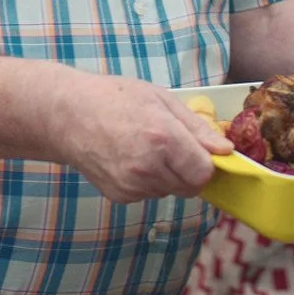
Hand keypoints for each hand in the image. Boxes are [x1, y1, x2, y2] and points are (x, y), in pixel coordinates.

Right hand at [50, 71, 231, 203]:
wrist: (68, 115)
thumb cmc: (115, 98)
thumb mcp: (161, 99)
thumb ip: (197, 128)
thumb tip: (225, 150)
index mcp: (164, 139)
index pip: (204, 172)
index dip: (206, 162)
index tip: (199, 150)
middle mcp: (149, 167)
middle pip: (190, 186)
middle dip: (188, 169)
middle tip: (171, 146)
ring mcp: (132, 185)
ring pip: (170, 191)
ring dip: (168, 175)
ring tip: (146, 148)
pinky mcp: (120, 196)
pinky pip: (149, 194)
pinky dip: (148, 181)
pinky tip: (130, 158)